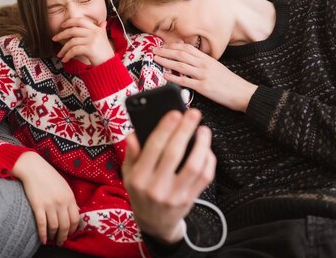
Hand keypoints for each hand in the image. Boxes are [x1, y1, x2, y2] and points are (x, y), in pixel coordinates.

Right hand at [12, 152, 79, 244]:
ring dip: (54, 236)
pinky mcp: (37, 206)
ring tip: (52, 240)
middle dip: (64, 236)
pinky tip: (43, 240)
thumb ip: (70, 199)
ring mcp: (49, 204)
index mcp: (69, 196)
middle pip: (66, 225)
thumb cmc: (48, 175)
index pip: (76, 218)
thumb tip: (76, 211)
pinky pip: (42, 225)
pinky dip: (43, 234)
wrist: (33, 167)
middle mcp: (61, 202)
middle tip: (61, 241)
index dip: (73, 229)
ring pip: (54, 227)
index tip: (70, 233)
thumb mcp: (64, 185)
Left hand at [52, 17, 113, 64]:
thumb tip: (103, 22)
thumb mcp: (104, 39)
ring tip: (60, 54)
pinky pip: (74, 50)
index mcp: (96, 29)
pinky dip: (67, 55)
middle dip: (61, 35)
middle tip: (54, 39)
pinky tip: (65, 59)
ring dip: (63, 49)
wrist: (110, 66)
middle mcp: (94, 33)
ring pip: (72, 42)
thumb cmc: (105, 54)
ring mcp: (92, 41)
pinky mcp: (90, 49)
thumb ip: (102, 30)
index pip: (81, 20)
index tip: (62, 25)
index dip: (70, 22)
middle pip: (73, 30)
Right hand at [122, 109, 215, 243]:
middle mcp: (156, 188)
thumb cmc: (141, 191)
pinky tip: (206, 148)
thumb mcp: (128, 174)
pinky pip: (205, 178)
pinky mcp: (190, 199)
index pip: (153, 148)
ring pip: (194, 166)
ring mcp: (175, 196)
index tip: (174, 112)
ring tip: (203, 129)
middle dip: (185, 130)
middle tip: (193, 114)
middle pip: (174, 154)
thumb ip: (131, 154)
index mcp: (138, 179)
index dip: (165, 128)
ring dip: (202, 145)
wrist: (154, 222)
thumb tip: (133, 134)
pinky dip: (208, 160)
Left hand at [153, 43, 257, 111]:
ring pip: (181, 65)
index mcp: (208, 59)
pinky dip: (174, 78)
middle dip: (165, 51)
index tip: (163, 46)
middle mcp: (204, 64)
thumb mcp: (217, 67)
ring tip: (156, 59)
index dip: (173, 46)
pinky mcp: (204, 87)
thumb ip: (203, 63)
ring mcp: (203, 75)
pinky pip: (186, 81)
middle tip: (154, 49)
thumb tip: (189, 60)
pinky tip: (165, 76)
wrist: (243, 93)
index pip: (187, 48)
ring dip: (166, 61)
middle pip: (181, 54)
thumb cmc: (230, 82)